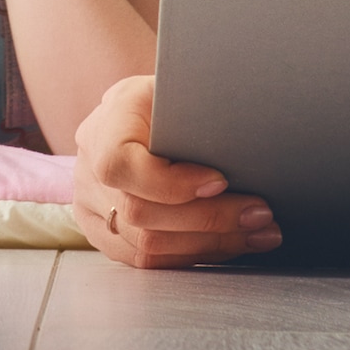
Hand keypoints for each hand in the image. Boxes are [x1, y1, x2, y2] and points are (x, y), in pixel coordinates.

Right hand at [70, 76, 280, 266]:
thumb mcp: (189, 90)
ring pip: (145, 243)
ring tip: (258, 233)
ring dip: (209, 243)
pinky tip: (230, 244)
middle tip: (260, 214)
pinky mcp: (102, 232)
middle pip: (139, 211)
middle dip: (209, 219)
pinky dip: (193, 256)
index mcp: (110, 118)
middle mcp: (89, 162)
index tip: (221, 181)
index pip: (119, 163)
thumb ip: (205, 111)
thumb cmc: (180, 101)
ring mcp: (90, 201)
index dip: (170, 183)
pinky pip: (145, 259)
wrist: (151, 115)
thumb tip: (250, 135)